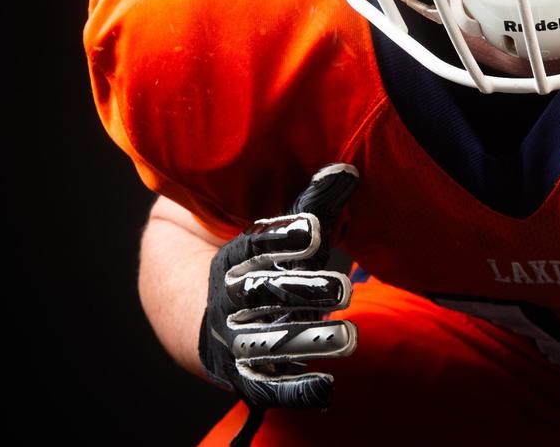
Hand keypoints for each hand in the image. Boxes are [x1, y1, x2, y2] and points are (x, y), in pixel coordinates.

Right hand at [198, 164, 359, 421]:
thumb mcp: (287, 235)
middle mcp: (232, 299)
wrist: (209, 316)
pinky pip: (268, 384)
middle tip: (343, 288)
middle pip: (264, 293)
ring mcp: (238, 339)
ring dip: (307, 339)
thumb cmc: (267, 266)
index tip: (315, 231)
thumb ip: (316, 205)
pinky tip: (327, 387)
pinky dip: (295, 389)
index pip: (255, 246)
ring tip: (347, 336)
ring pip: (268, 340)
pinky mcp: (247, 373)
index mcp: (234, 258)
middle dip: (303, 290)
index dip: (283, 238)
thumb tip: (349, 170)